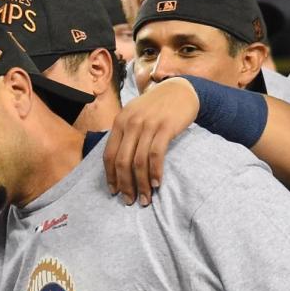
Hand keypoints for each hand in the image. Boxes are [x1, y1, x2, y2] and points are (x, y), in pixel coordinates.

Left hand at [103, 77, 199, 206]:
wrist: (180, 89)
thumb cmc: (156, 107)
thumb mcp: (134, 116)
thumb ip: (125, 135)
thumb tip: (117, 165)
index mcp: (120, 122)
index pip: (108, 155)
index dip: (111, 176)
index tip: (114, 191)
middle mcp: (131, 123)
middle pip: (122, 161)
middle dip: (124, 185)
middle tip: (129, 201)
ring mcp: (148, 125)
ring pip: (138, 161)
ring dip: (140, 184)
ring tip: (145, 198)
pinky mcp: (165, 127)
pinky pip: (156, 155)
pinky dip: (155, 172)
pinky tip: (156, 184)